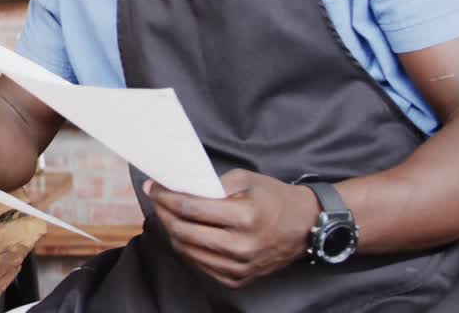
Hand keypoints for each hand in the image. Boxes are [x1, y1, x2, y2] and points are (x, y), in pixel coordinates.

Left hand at [144, 169, 318, 288]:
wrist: (306, 227)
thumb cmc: (274, 198)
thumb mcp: (245, 179)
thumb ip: (211, 183)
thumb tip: (177, 186)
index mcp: (244, 217)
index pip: (190, 208)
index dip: (165, 197)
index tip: (152, 187)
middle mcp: (241, 246)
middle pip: (183, 231)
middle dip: (163, 212)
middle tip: (156, 199)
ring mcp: (239, 267)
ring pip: (187, 250)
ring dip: (171, 230)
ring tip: (168, 213)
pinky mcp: (238, 279)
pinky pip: (200, 265)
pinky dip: (187, 248)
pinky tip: (185, 232)